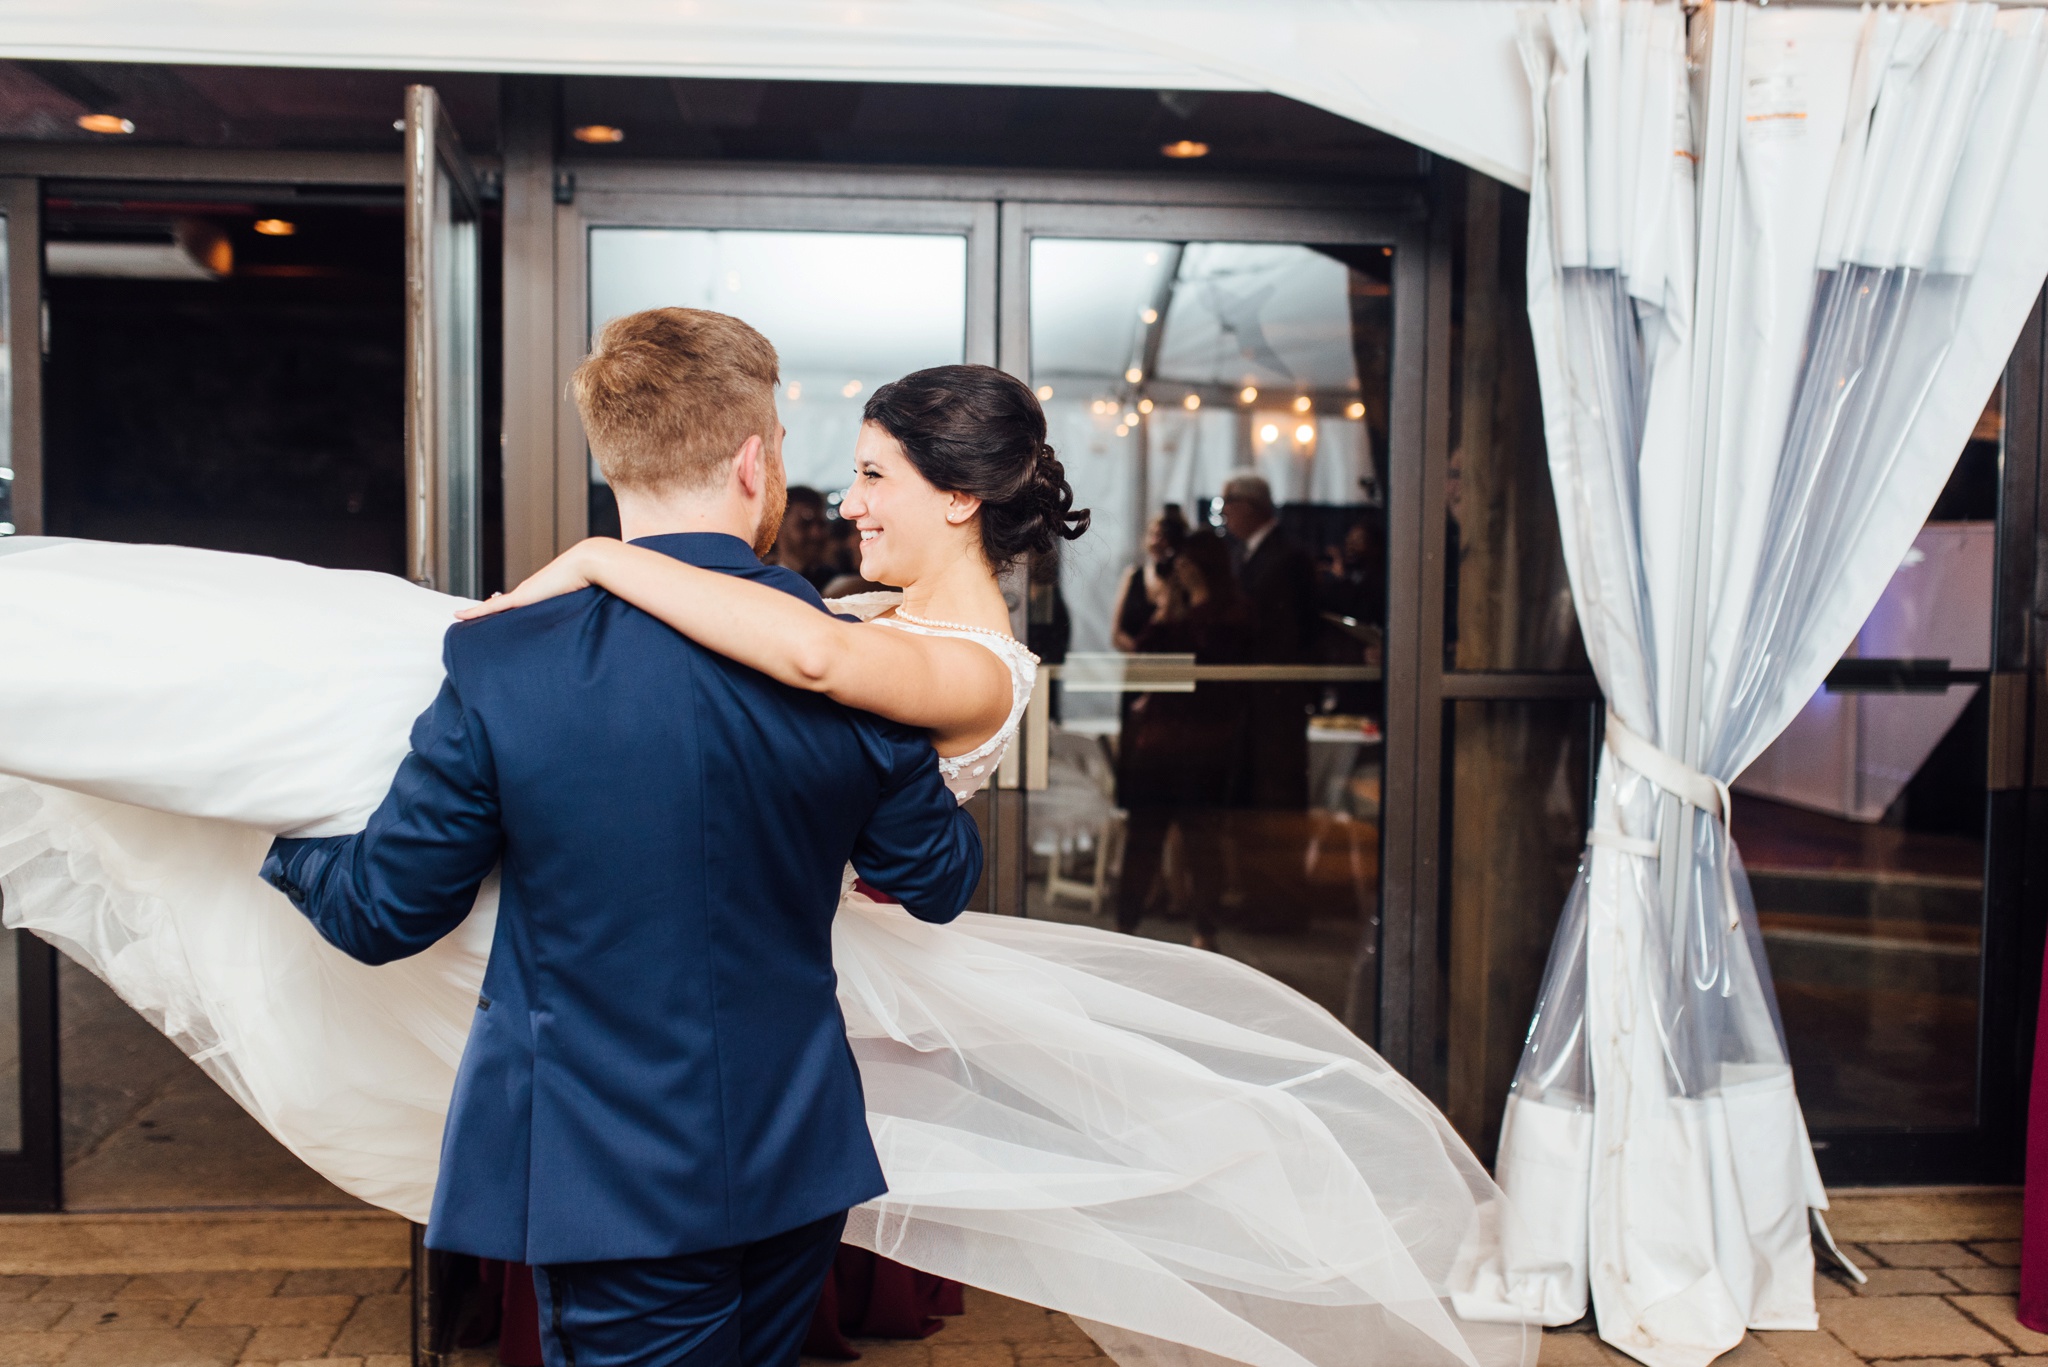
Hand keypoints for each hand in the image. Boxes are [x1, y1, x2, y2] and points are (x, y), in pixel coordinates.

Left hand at [454, 539, 618, 619]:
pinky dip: (474, 612)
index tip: (500, 614)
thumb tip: (608, 618)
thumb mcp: (586, 600)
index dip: (510, 611)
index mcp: (544, 594)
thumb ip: (588, 606)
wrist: (591, 564)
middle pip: (504, 606)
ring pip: (495, 608)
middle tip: (473, 620)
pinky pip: (492, 609)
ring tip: (461, 619)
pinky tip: (458, 616)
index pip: (522, 605)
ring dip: (478, 614)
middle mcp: (531, 592)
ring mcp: (524, 594)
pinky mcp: (520, 598)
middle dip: (488, 613)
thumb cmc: (595, 582)